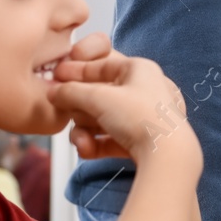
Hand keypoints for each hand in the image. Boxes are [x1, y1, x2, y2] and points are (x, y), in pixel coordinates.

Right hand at [48, 33, 199, 167]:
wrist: (166, 155)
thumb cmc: (141, 117)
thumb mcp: (98, 98)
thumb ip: (70, 92)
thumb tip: (54, 93)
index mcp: (140, 69)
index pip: (102, 64)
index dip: (76, 71)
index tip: (55, 77)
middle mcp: (145, 90)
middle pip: (99, 95)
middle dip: (79, 108)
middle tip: (67, 113)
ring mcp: (145, 116)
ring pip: (103, 119)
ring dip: (85, 130)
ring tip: (81, 139)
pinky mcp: (142, 141)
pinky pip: (111, 138)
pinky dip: (96, 144)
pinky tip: (87, 149)